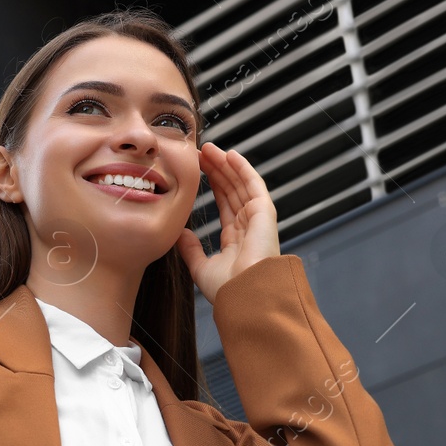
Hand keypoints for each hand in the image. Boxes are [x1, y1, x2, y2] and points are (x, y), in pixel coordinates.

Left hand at [175, 143, 281, 304]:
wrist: (245, 296)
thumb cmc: (227, 290)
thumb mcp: (200, 268)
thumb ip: (190, 250)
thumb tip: (180, 235)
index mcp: (235, 240)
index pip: (223, 204)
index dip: (211, 186)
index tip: (196, 171)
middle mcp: (248, 227)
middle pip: (231, 190)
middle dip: (216, 170)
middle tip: (200, 153)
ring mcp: (257, 219)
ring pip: (240, 184)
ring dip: (226, 165)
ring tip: (209, 148)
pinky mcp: (265, 213)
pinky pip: (253, 184)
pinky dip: (242, 168)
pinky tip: (229, 154)